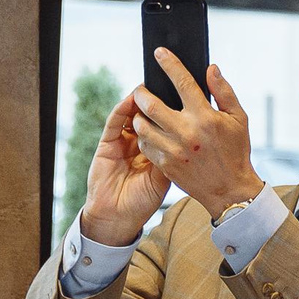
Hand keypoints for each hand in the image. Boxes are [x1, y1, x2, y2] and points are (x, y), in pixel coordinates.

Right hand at [79, 90, 173, 245]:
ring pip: (131, 113)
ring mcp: (122, 141)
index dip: (172, 109)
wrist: (118, 217)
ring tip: (151, 86)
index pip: (164, 123)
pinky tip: (132, 99)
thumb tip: (192, 130)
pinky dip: (123, 109)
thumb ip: (175, 153)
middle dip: (158, 98)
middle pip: (149, 114)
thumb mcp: (166, 177)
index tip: (184, 93)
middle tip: (168, 81)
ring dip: (140, 100)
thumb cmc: (144, 201)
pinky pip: (115, 121)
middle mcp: (138, 142)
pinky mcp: (107, 143)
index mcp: (155, 148)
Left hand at [130, 53, 263, 216]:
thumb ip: (224, 92)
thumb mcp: (238, 119)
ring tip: (144, 112)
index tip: (159, 53)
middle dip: (141, 92)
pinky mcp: (166, 165)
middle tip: (141, 90)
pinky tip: (150, 132)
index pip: (182, 82)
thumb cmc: (235, 152)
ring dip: (139, 115)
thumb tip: (211, 69)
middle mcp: (186, 132)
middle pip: (151, 104)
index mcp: (205, 117)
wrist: (230, 190)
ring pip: (142, 126)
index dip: (168, 64)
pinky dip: (144, 135)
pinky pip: (145, 144)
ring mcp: (174, 150)